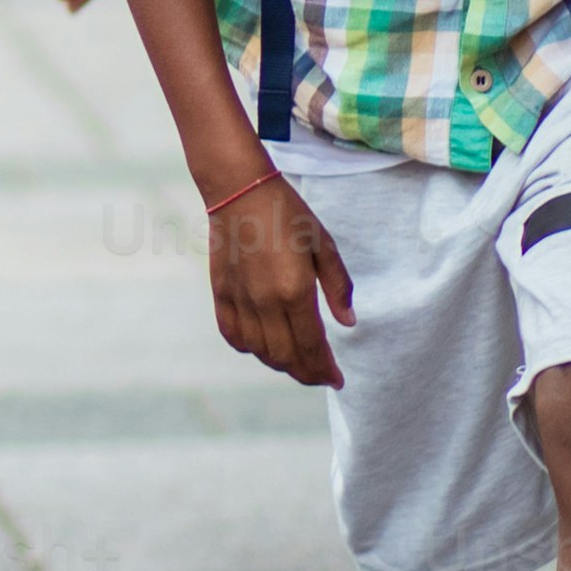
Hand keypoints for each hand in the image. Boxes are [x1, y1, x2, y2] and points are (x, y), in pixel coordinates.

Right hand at [203, 168, 352, 389]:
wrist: (240, 190)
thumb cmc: (288, 214)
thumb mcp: (324, 245)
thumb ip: (338, 287)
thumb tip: (348, 323)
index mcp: (295, 290)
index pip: (312, 346)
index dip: (326, 370)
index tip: (338, 380)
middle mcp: (265, 301)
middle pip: (286, 357)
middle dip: (307, 373)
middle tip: (321, 375)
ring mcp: (240, 299)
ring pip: (259, 351)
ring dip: (280, 364)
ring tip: (297, 363)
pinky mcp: (221, 293)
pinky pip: (232, 334)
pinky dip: (248, 348)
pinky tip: (262, 346)